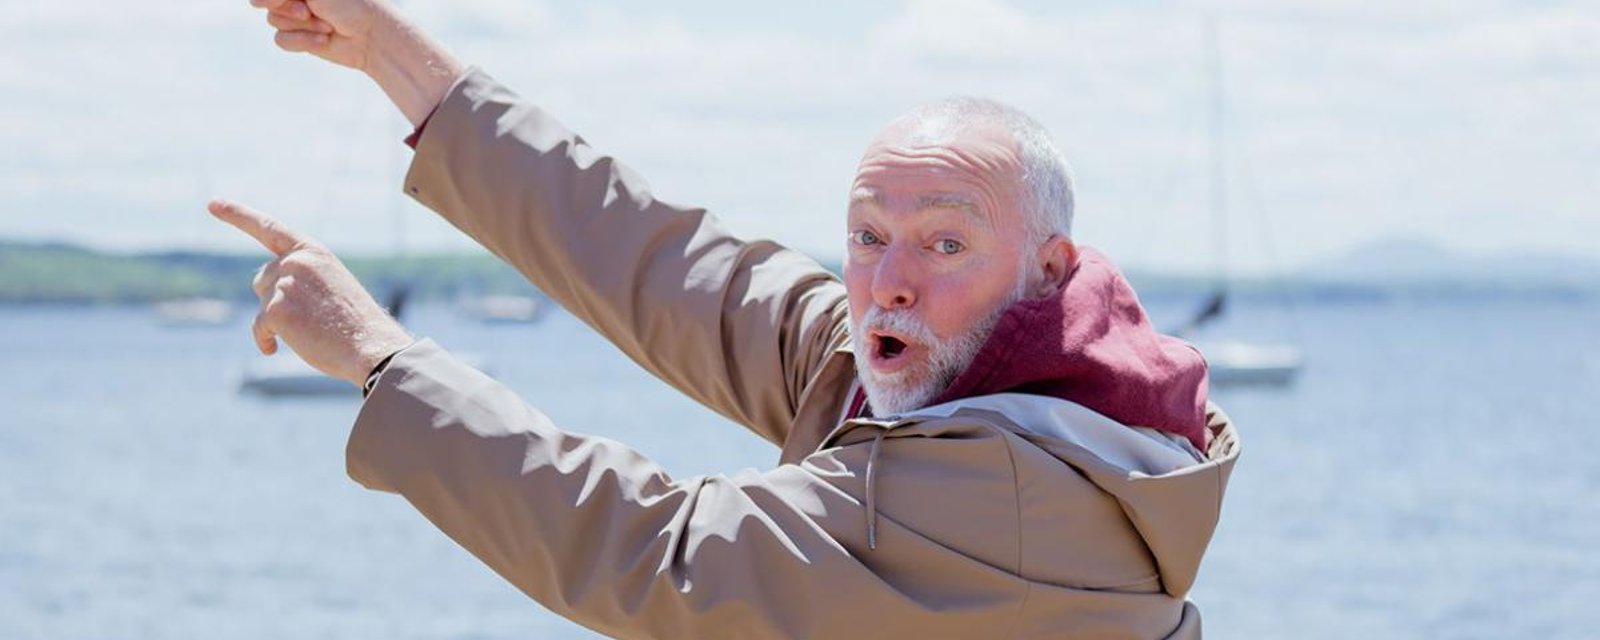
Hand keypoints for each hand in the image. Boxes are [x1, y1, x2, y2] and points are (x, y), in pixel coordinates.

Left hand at [208, 199, 414, 386]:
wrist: (370, 346)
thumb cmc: (355, 323)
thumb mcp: (331, 285)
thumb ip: (300, 276)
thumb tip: (261, 283)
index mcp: (313, 251)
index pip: (269, 227)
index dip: (238, 215)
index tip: (213, 204)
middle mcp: (296, 261)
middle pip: (262, 277)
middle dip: (274, 298)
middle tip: (307, 318)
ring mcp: (284, 283)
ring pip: (262, 302)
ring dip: (275, 319)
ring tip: (308, 332)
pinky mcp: (275, 309)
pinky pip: (258, 327)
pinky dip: (265, 339)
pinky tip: (276, 349)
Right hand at [249, 0, 463, 126]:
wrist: (372, 36)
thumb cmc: (349, 4)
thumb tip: (253, 1)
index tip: (283, 1)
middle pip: (265, 1)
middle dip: (286, 7)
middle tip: (308, 10)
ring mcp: (296, 15)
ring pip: (273, 21)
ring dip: (301, 26)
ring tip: (327, 26)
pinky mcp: (299, 38)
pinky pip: (281, 40)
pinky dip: (302, 41)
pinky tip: (324, 40)